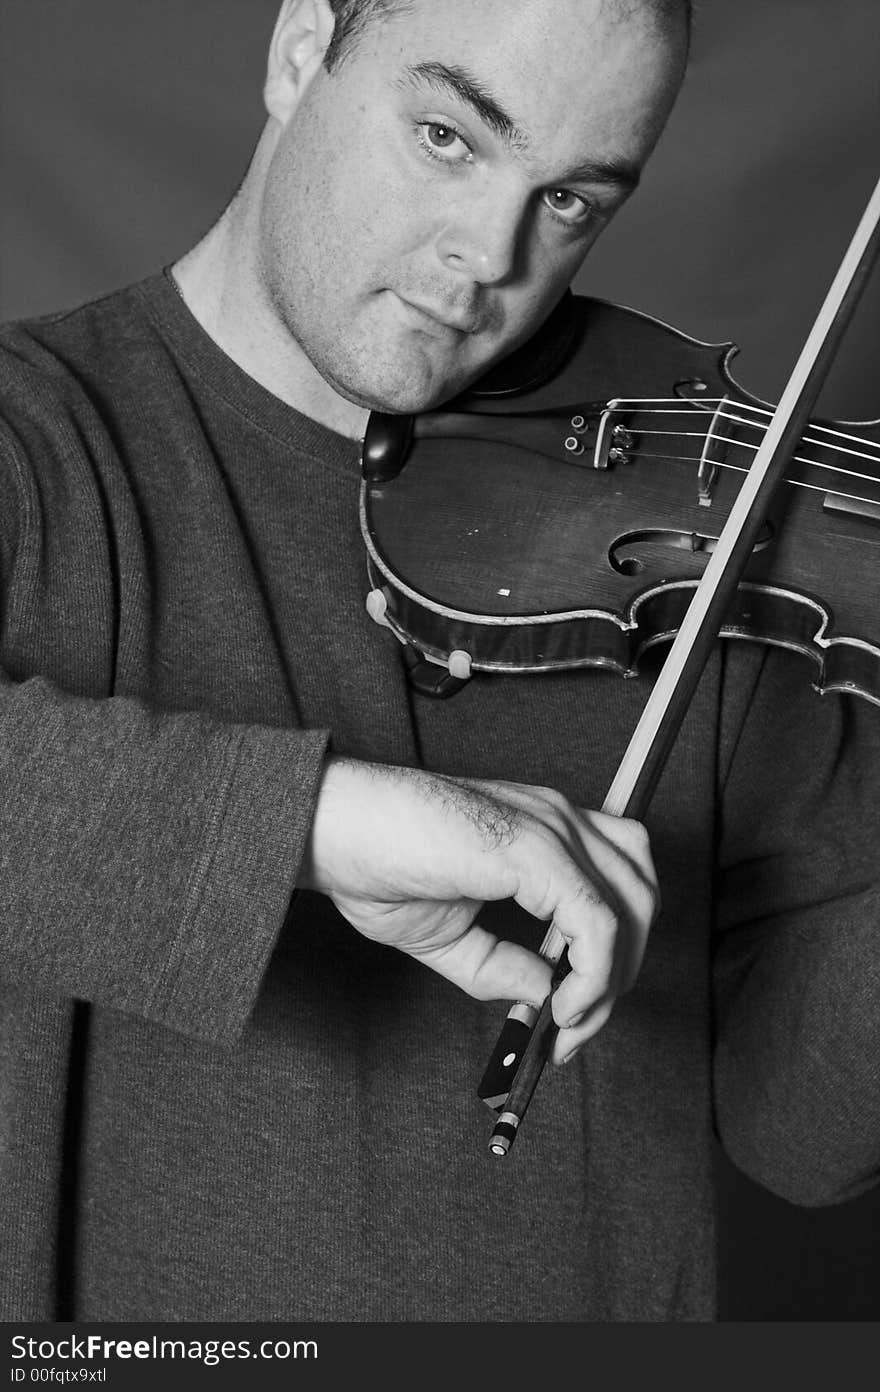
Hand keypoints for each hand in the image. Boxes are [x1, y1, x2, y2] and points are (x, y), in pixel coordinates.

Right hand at [299, 757, 658, 1062]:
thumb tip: (550, 997)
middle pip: (641, 893)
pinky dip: (594, 974)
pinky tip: (562, 1006)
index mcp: (543, 829)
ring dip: (615, 977)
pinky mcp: (533, 849)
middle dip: (624, 973)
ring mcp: (550, 828)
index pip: (619, 885)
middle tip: (572, 1030)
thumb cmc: (375, 864)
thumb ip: (504, 966)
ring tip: (569, 1021)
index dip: (613, 956)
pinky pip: (597, 922)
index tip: (570, 1020)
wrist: (329, 828)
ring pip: (633, 905)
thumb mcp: (451, 937)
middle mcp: (557, 819)